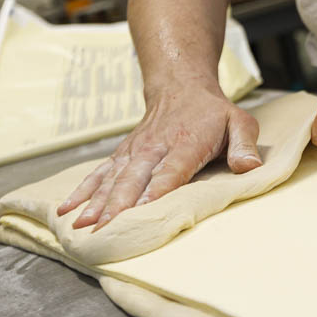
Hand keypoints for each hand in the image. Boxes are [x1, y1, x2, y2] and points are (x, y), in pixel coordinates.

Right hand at [57, 81, 260, 231]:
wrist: (181, 86)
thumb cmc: (214, 112)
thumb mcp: (240, 122)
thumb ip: (244, 145)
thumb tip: (249, 167)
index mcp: (186, 142)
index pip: (170, 170)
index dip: (156, 191)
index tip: (141, 211)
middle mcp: (156, 147)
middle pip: (135, 178)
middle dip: (118, 205)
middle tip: (104, 230)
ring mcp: (136, 151)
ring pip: (113, 178)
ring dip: (96, 202)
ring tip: (82, 226)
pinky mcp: (124, 154)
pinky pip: (100, 173)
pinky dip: (83, 191)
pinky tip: (68, 210)